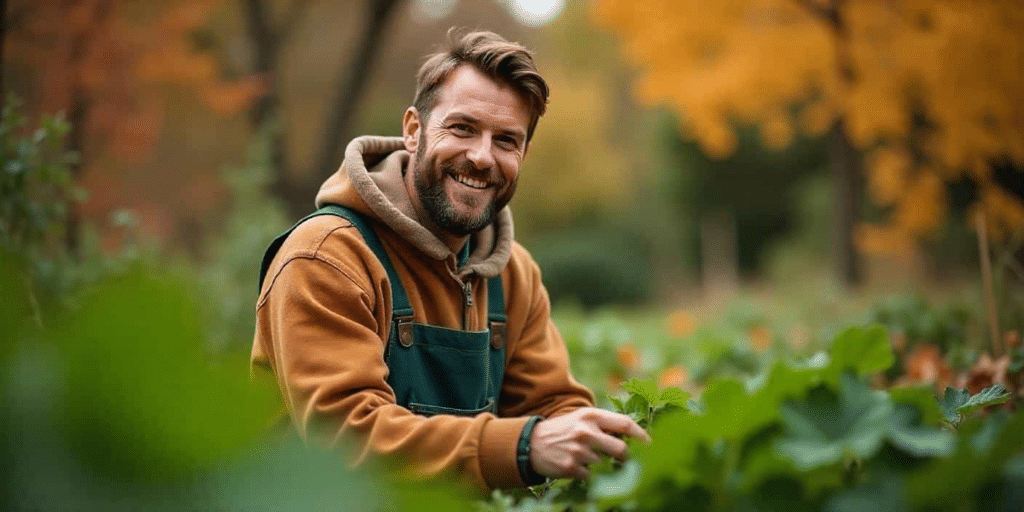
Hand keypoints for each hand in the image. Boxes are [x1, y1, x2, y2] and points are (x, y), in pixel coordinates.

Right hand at [529, 407, 649, 479]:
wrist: (531, 443)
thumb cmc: (564, 430)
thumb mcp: (582, 418)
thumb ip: (605, 423)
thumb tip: (636, 436)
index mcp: (592, 416)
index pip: (626, 424)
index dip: (643, 436)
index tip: (652, 446)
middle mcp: (586, 432)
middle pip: (622, 450)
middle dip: (630, 459)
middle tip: (633, 463)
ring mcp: (578, 451)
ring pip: (608, 465)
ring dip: (608, 468)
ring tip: (601, 464)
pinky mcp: (571, 468)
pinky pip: (593, 477)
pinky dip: (593, 476)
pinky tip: (585, 470)